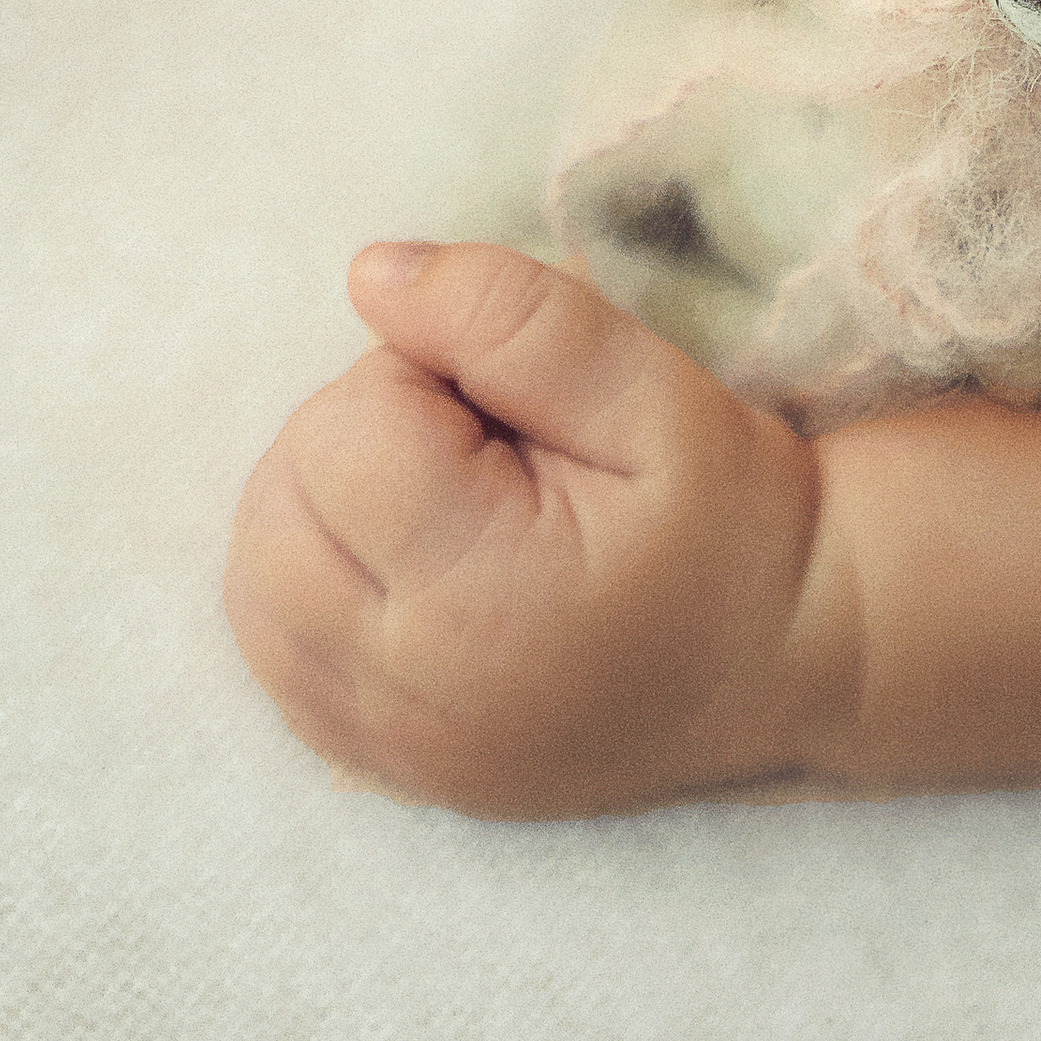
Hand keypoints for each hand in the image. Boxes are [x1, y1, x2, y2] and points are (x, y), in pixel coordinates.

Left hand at [224, 242, 847, 815]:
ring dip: (322, 505)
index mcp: (477, 598)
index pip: (345, 429)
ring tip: (445, 497)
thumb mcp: (650, 387)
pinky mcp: (385, 765)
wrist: (784, 663)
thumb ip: (508, 315)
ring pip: (255, 580)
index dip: (418, 376)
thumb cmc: (729, 518)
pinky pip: (276, 653)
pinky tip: (405, 558)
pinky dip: (310, 583)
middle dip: (360, 436)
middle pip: (278, 503)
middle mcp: (409, 692)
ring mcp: (389, 746)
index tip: (511, 407)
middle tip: (482, 447)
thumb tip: (369, 275)